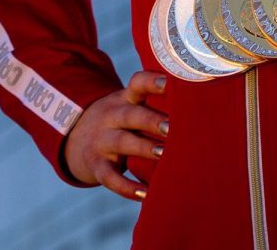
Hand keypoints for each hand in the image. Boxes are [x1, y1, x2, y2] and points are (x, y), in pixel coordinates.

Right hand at [59, 69, 168, 199]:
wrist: (73, 138)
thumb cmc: (119, 121)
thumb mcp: (128, 105)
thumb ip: (154, 104)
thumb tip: (203, 106)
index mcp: (124, 98)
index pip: (136, 84)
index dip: (152, 82)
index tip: (170, 82)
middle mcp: (112, 116)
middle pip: (131, 114)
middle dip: (151, 120)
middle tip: (172, 127)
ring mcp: (101, 141)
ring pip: (122, 143)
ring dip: (143, 148)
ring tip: (164, 155)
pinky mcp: (96, 166)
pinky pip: (110, 177)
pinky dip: (127, 187)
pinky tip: (146, 194)